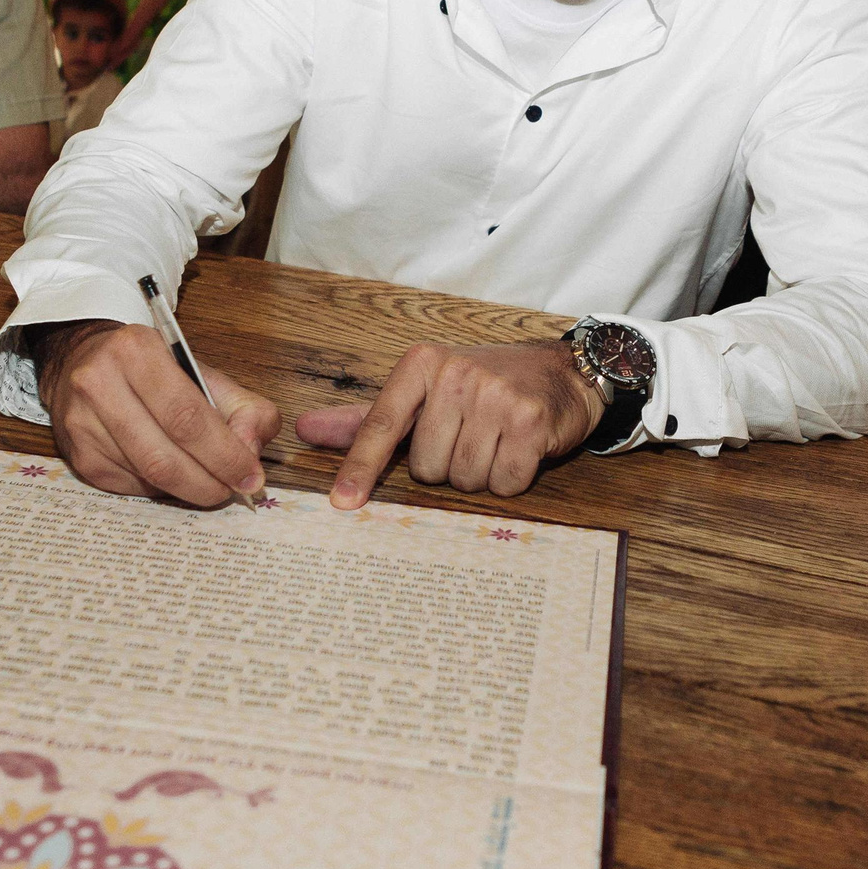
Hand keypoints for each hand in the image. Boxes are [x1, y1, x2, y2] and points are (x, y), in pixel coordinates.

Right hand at [35, 319, 278, 506]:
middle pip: (163, 456)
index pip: (187, 415)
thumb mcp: (206, 373)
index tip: (250, 475)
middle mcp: (99, 383)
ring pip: (148, 477)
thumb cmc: (155, 371)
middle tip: (233, 489)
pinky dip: (162, 489)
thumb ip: (245, 408)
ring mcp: (83, 423)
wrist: (88, 363)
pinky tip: (173, 474)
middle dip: (208, 481)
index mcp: (136, 351)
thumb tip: (250, 453)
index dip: (224, 453)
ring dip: (188, 488)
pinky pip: (132, 487)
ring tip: (209, 481)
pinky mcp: (79, 456)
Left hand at [295, 340, 606, 508]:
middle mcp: (455, 375)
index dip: (361, 468)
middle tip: (470, 438)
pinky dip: (511, 478)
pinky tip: (519, 450)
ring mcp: (495, 395)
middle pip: (426, 467)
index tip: (342, 503)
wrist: (562, 371)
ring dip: (480, 474)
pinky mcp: (529, 419)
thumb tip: (305, 429)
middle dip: (447, 467)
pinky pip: (504, 483)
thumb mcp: (423, 391)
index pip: (381, 426)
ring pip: (464, 479)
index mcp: (421, 365)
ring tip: (496, 441)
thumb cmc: (486, 386)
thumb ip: (367, 418)